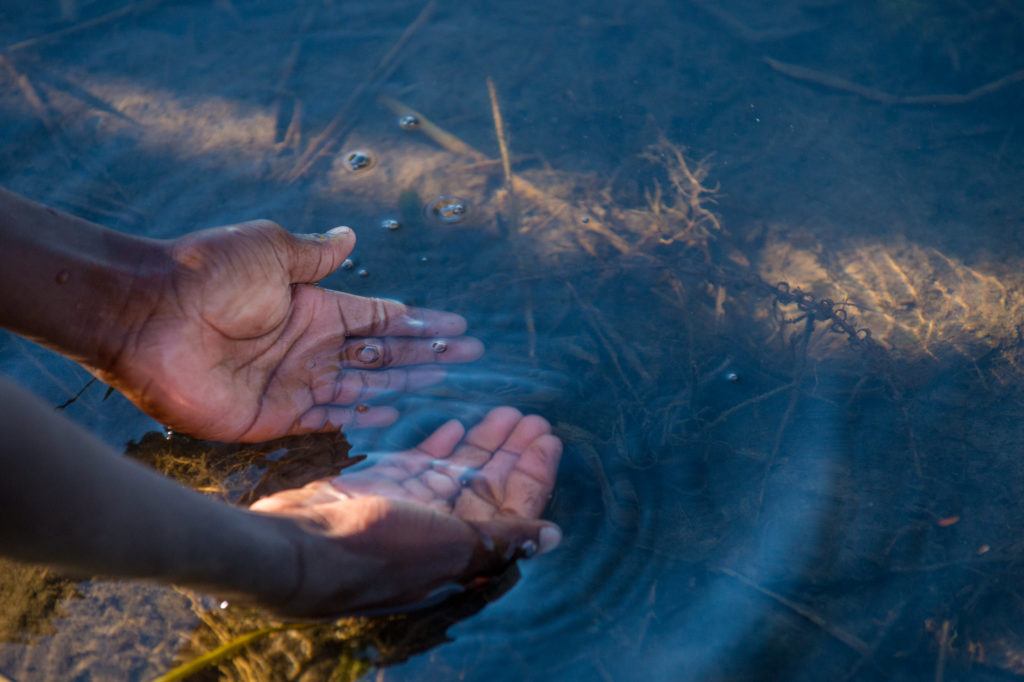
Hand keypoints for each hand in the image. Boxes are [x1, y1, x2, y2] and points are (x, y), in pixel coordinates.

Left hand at [100, 220, 481, 441]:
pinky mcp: (271, 416)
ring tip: (443, 383)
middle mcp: (309, 346)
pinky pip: (325, 420)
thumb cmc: (207, 275)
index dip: (420, 322)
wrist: (148, 317)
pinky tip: (392, 414)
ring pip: (362, 385)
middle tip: (469, 356)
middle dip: (426, 354)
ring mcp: (293, 382)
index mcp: (312, 306)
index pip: (380, 317)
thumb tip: (351, 236)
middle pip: (381, 353)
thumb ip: (314, 254)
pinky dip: (358, 418)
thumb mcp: (269, 249)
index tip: (457, 327)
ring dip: (403, 384)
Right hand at [250, 407, 562, 616]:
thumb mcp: (452, 544)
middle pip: (489, 484)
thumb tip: (553, 536)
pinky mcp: (381, 486)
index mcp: (464, 546)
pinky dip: (439, 445)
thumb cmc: (378, 548)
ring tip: (506, 411)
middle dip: (514, 451)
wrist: (299, 546)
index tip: (549, 438)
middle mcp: (441, 527)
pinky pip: (419, 463)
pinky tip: (457, 424)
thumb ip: (503, 536)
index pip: (512, 506)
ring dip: (483, 441)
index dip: (534, 473)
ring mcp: (410, 505)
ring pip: (458, 469)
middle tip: (534, 417)